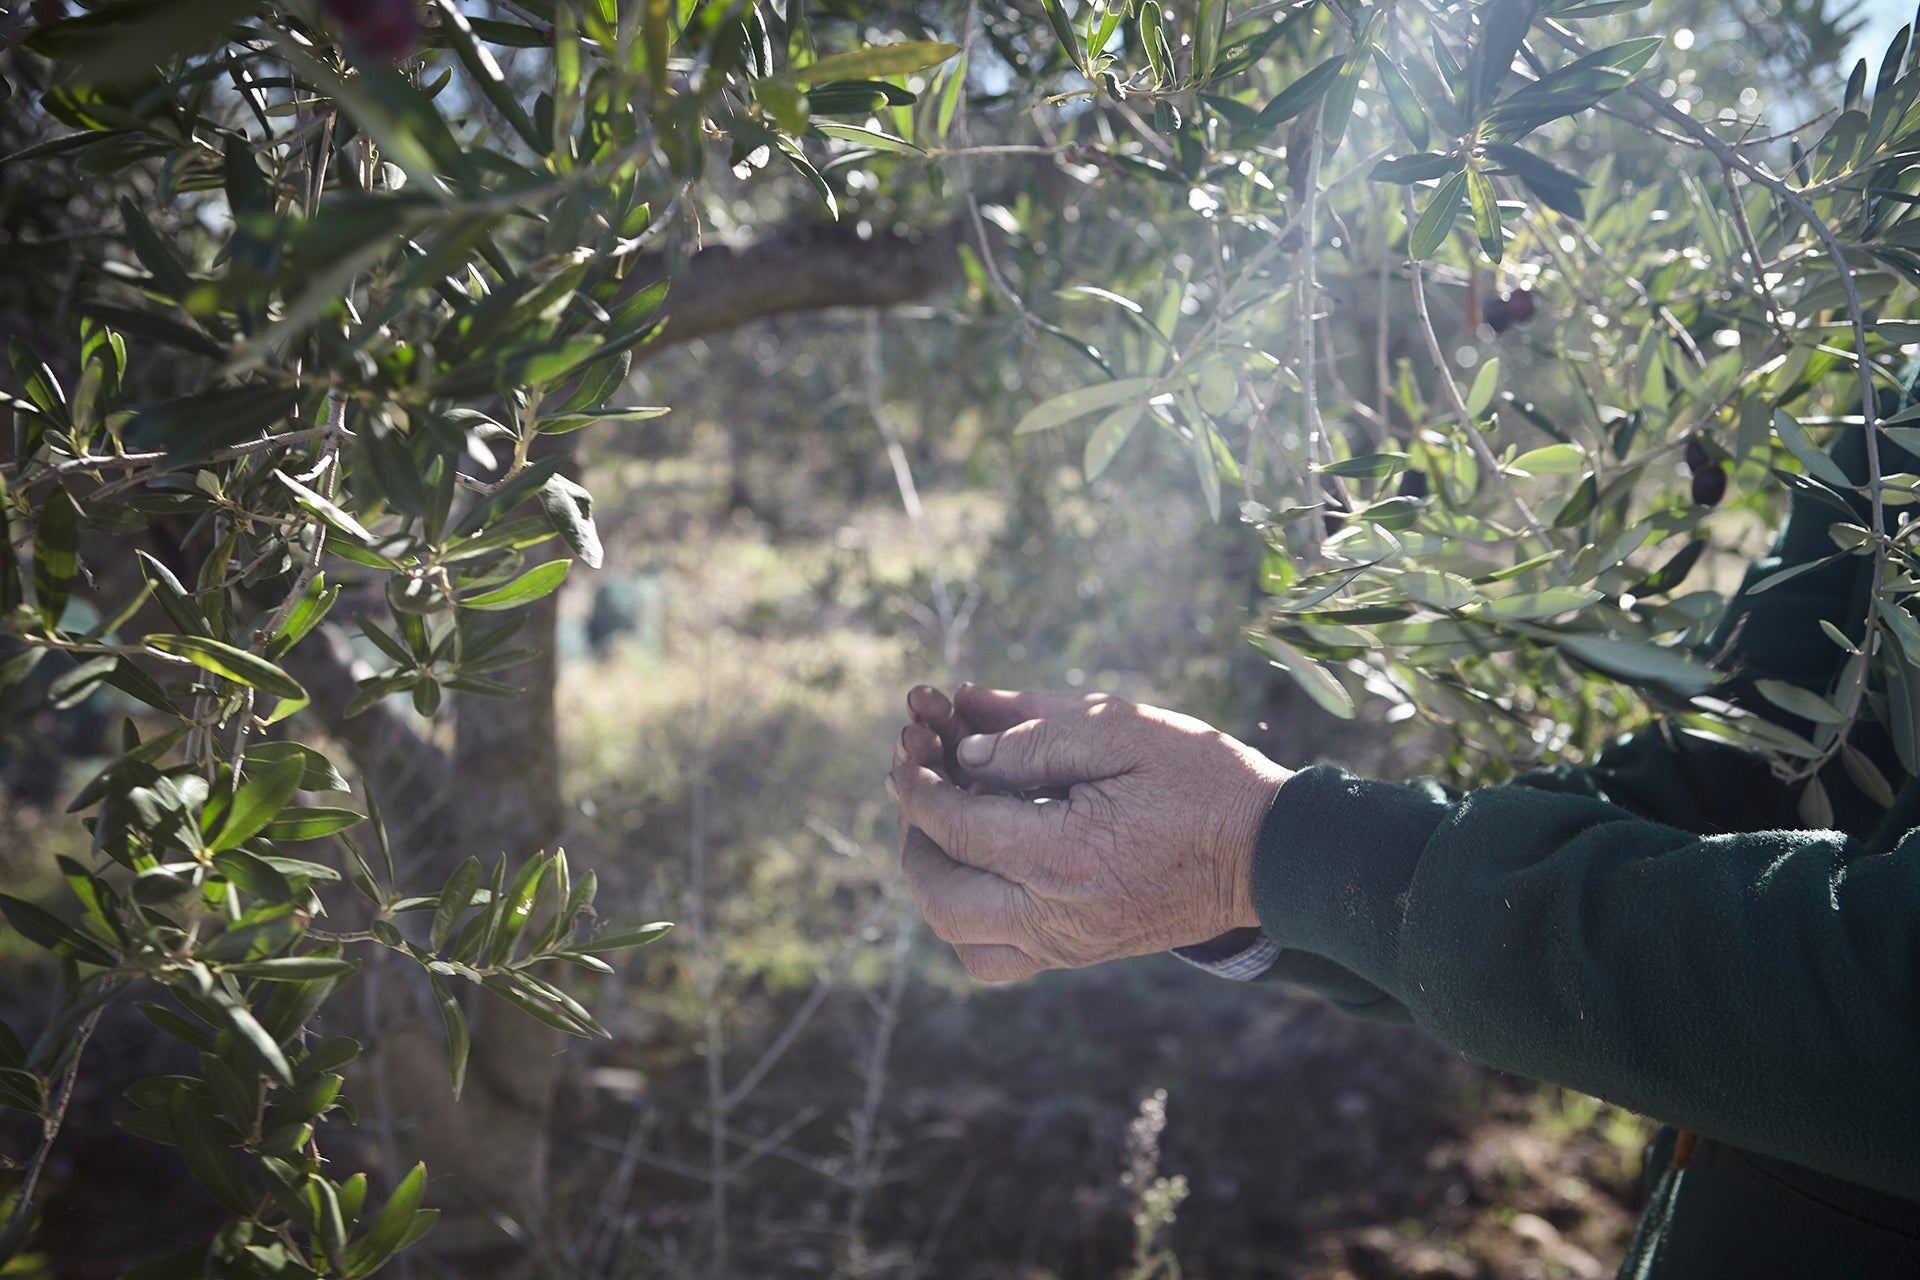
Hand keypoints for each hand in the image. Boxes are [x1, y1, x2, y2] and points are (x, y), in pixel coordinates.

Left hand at [887, 687, 1291, 981]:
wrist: (1272, 853)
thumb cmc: (1202, 779)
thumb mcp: (1123, 730)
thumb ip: (1037, 736)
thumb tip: (965, 755)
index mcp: (1066, 856)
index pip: (957, 827)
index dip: (919, 784)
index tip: (907, 747)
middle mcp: (1057, 916)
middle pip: (940, 896)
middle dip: (913, 836)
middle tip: (916, 784)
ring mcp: (1068, 945)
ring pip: (961, 939)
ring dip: (934, 882)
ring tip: (940, 826)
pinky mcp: (1079, 953)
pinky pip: (996, 957)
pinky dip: (968, 917)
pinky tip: (979, 863)